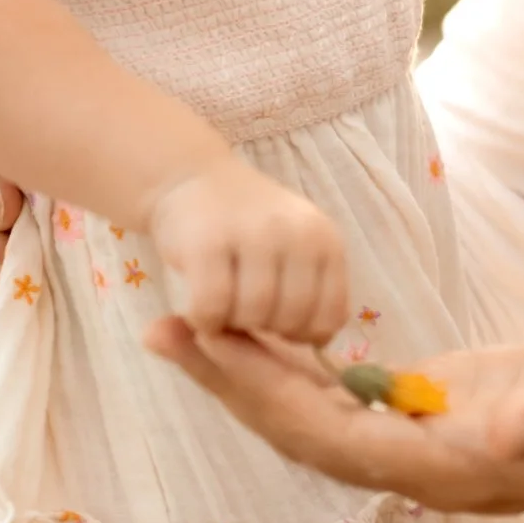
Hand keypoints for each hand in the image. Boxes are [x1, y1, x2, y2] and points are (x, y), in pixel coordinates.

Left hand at [142, 318, 523, 513]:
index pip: (332, 439)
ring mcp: (432, 436)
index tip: (205, 350)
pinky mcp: (444, 404)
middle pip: (304, 428)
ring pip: (319, 410)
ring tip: (185, 321)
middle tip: (157, 327)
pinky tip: (262, 327)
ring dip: (253, 371)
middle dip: (231, 382)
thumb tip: (498, 426)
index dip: (263, 397)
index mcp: (453, 469)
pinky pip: (352, 390)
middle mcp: (426, 463)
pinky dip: (302, 359)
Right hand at [146, 159, 351, 338]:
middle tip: (244, 313)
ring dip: (233, 324)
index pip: (330, 317)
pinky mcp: (206, 243)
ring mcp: (252, 234)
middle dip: (265, 330)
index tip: (279, 325)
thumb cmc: (248, 226)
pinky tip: (199, 309)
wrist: (193, 177)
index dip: (303, 334)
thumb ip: (313, 290)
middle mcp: (296, 234)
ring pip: (253, 315)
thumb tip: (317, 345)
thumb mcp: (296, 247)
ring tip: (223, 307)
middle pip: (290, 320)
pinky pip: (212, 307)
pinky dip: (204, 320)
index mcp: (325, 240)